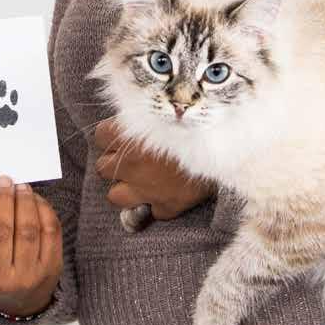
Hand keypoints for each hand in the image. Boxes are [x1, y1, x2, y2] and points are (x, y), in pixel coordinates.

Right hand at [0, 175, 61, 317]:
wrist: (17, 300)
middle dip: (1, 198)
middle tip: (3, 180)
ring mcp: (26, 276)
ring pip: (27, 229)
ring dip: (24, 200)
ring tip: (20, 187)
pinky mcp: (50, 269)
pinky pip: (50, 231)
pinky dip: (43, 209)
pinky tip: (34, 199)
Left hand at [93, 119, 215, 219]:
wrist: (225, 147)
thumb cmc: (193, 123)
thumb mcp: (162, 112)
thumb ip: (140, 116)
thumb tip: (126, 119)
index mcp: (127, 136)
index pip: (99, 137)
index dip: (110, 137)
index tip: (121, 137)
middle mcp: (130, 164)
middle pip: (102, 167)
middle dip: (115, 164)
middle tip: (131, 159)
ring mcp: (145, 189)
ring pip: (115, 195)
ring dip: (125, 189)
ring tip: (139, 181)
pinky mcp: (165, 206)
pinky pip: (149, 213)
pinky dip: (155, 206)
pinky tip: (164, 195)